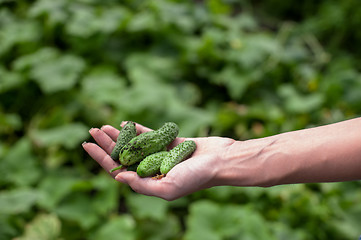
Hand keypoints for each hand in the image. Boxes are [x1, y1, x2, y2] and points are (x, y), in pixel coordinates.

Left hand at [82, 122, 234, 199]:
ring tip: (104, 126)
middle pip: (123, 156)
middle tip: (92, 130)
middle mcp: (152, 169)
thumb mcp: (167, 187)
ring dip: (119, 136)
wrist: (221, 161)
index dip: (100, 158)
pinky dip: (138, 130)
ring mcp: (161, 156)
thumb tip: (117, 176)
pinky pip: (150, 136)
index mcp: (149, 182)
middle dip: (106, 144)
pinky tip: (126, 124)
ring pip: (134, 145)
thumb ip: (142, 184)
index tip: (86, 144)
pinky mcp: (170, 143)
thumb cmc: (197, 177)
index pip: (118, 169)